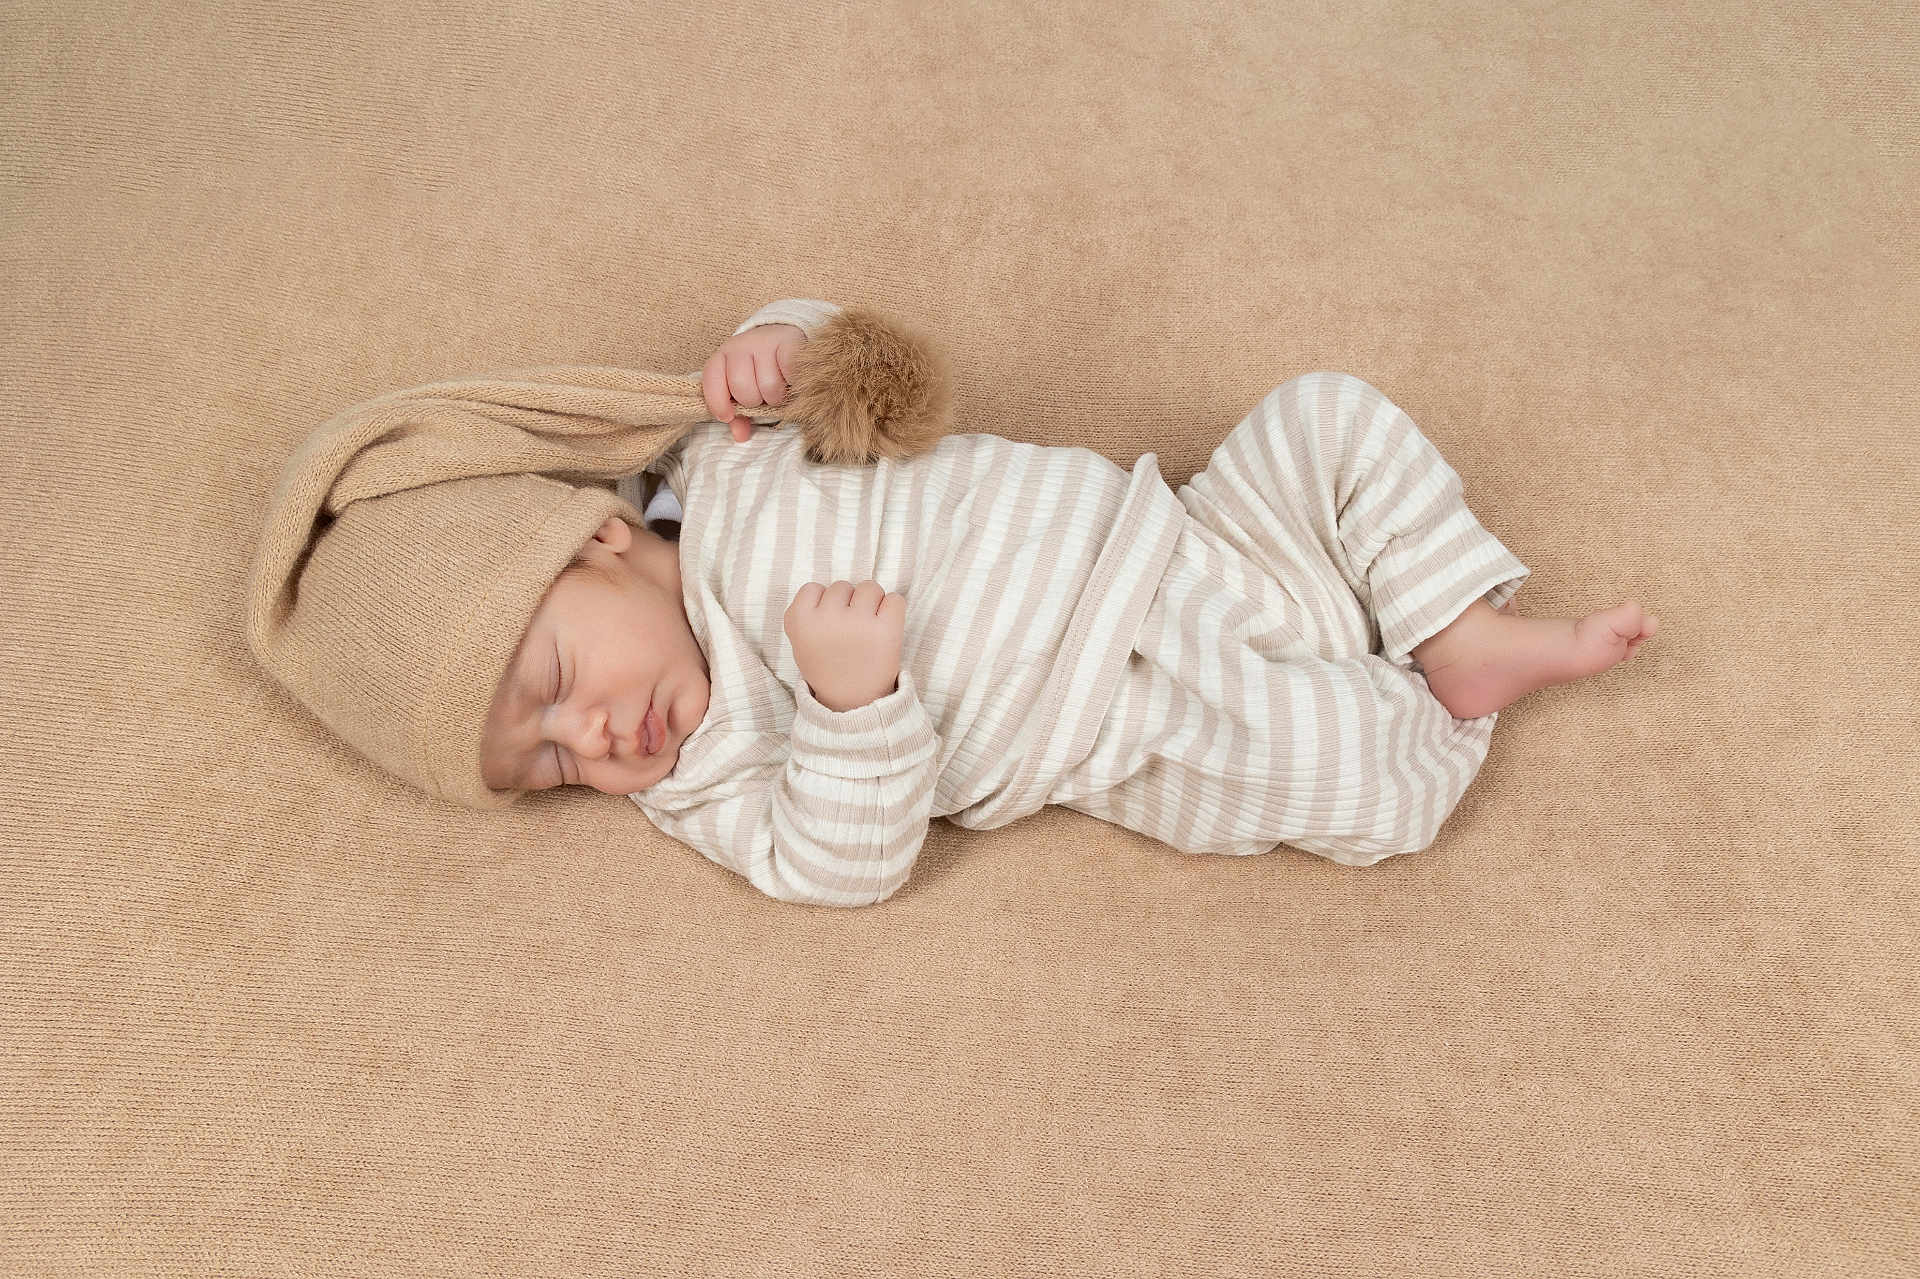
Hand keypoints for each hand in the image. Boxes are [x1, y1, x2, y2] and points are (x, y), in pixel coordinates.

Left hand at [702, 323, 806, 442]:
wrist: (782, 337)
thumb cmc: (758, 370)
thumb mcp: (743, 390)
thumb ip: (739, 414)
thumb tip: (741, 436)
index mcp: (722, 357)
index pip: (712, 381)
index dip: (717, 403)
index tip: (727, 416)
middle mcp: (740, 347)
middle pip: (742, 388)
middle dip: (754, 401)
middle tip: (761, 397)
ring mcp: (764, 343)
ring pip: (769, 385)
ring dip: (776, 396)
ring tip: (779, 389)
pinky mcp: (788, 343)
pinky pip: (789, 373)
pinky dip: (792, 383)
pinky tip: (792, 380)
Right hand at [784, 580, 906, 711]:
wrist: (853, 704)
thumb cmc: (828, 668)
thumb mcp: (801, 644)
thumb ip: (806, 614)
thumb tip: (828, 588)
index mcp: (800, 621)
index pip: (812, 589)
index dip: (823, 604)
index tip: (827, 625)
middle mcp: (828, 619)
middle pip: (842, 586)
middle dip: (848, 603)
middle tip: (849, 631)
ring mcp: (858, 623)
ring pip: (869, 587)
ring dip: (872, 603)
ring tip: (868, 628)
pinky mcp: (887, 630)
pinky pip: (895, 599)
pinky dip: (893, 610)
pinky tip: (885, 628)